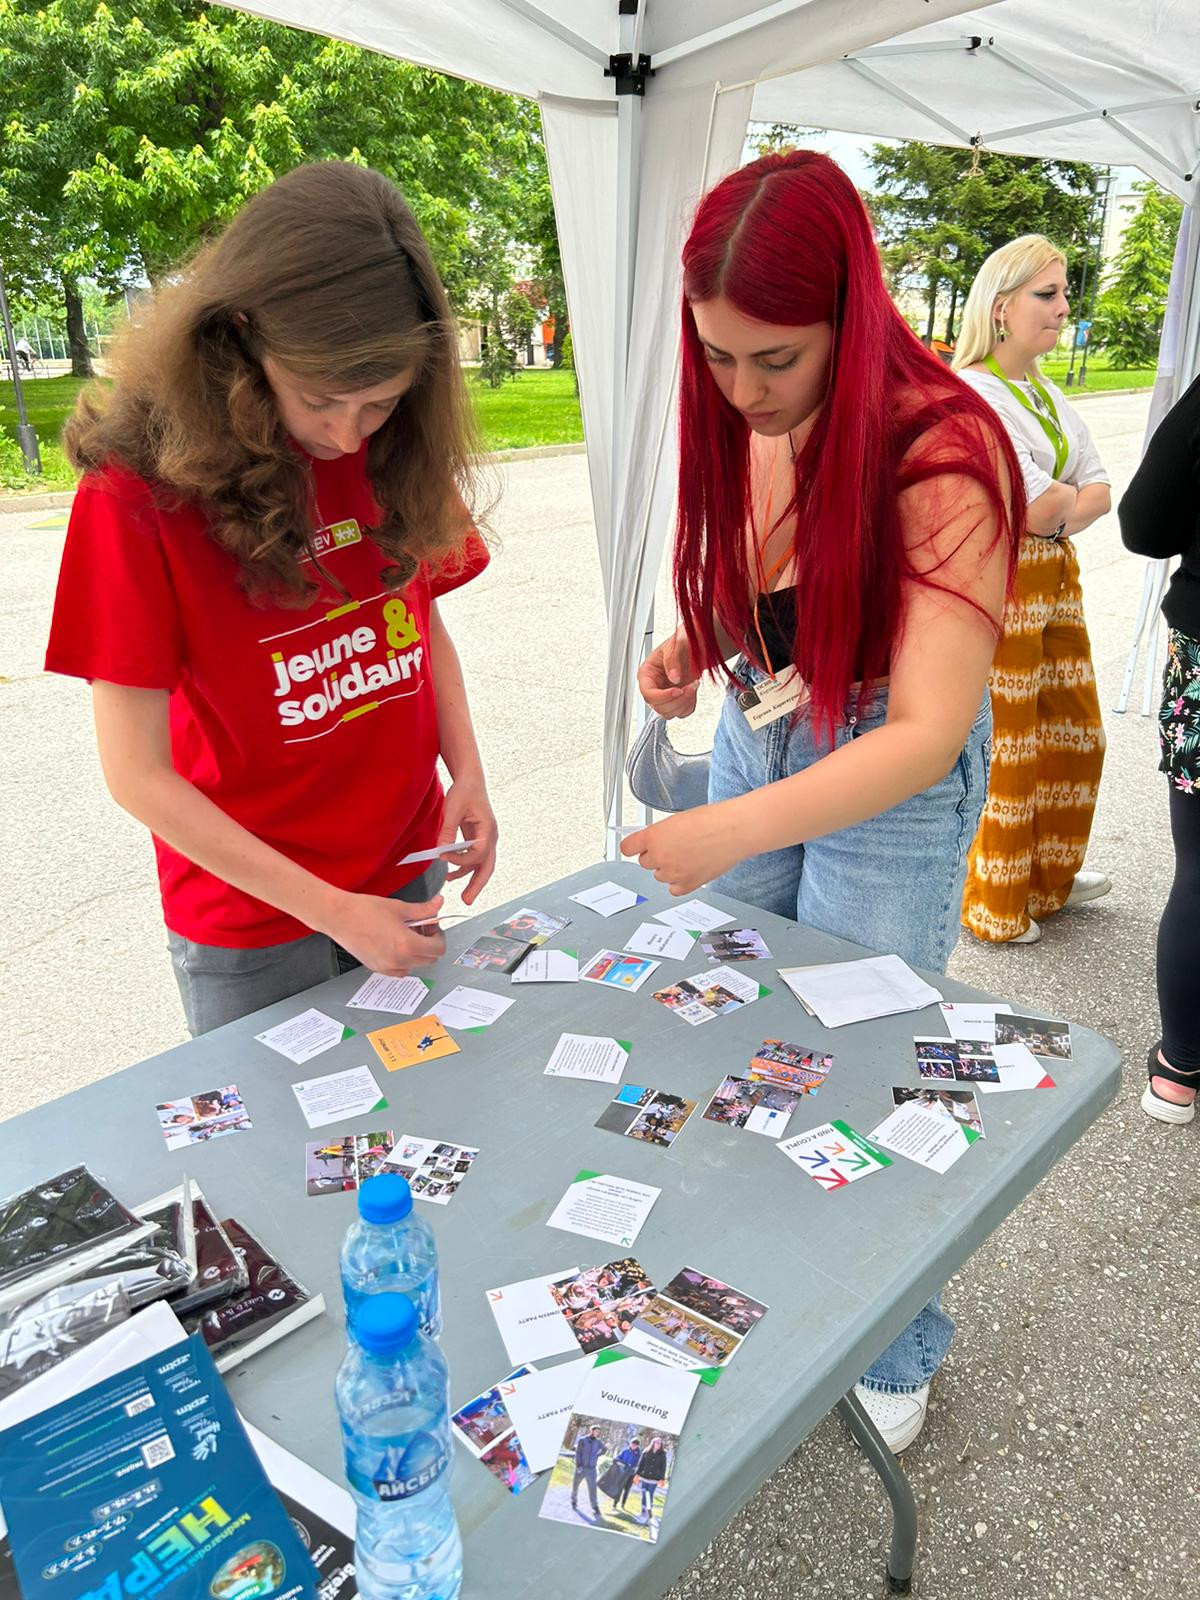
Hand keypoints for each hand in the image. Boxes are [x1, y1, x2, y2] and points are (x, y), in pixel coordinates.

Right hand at [324, 893, 445, 975]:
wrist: (339, 916)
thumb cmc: (364, 910)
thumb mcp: (399, 908)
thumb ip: (423, 910)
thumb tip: (437, 905)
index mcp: (407, 945)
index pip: (438, 949)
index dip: (439, 936)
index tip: (433, 927)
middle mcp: (398, 960)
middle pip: (430, 959)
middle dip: (430, 944)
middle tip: (422, 929)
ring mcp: (387, 967)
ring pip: (415, 965)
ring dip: (417, 953)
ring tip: (407, 935)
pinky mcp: (377, 968)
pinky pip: (399, 970)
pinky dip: (404, 960)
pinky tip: (396, 945)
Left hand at [438, 774, 497, 903]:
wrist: (471, 781)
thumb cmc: (465, 791)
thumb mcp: (453, 809)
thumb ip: (447, 830)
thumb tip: (440, 850)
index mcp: (488, 829)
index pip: (478, 852)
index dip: (460, 858)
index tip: (443, 856)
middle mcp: (490, 837)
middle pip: (487, 867)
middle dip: (478, 885)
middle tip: (467, 900)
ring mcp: (485, 840)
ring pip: (482, 866)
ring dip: (471, 879)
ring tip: (460, 894)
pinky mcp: (477, 840)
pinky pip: (473, 859)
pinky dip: (463, 868)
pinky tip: (451, 875)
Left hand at [620, 802, 744, 895]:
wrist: (735, 830)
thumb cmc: (712, 820)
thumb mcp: (677, 820)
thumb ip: (660, 833)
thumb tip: (652, 842)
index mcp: (654, 836)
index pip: (627, 848)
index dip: (633, 847)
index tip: (635, 848)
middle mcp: (660, 856)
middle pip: (645, 863)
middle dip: (656, 856)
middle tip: (673, 847)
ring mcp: (674, 872)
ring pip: (660, 876)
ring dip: (668, 869)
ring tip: (687, 856)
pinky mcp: (688, 884)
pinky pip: (674, 888)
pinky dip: (679, 882)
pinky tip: (689, 870)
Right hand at [638, 631, 698, 719]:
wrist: (693, 649)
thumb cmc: (681, 644)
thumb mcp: (675, 645)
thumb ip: (673, 660)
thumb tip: (674, 678)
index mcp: (647, 674)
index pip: (648, 693)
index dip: (662, 696)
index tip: (677, 690)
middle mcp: (654, 687)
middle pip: (658, 707)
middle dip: (677, 700)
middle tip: (689, 686)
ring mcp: (664, 696)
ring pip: (669, 713)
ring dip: (684, 703)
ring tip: (693, 686)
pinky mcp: (676, 702)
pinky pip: (681, 713)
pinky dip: (689, 705)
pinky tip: (692, 691)